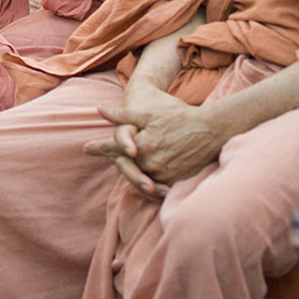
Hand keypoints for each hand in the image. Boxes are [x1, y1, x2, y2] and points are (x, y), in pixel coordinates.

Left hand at [84, 83, 222, 195]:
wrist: (212, 130)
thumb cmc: (180, 117)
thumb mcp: (149, 113)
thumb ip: (123, 115)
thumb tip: (99, 111)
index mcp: (141, 145)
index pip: (113, 148)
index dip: (98, 148)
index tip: (86, 148)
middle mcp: (149, 163)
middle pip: (125, 167)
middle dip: (116, 161)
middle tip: (108, 157)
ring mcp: (162, 175)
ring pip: (139, 177)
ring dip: (131, 173)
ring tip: (125, 168)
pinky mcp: (174, 182)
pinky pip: (155, 187)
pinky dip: (148, 183)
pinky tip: (145, 180)